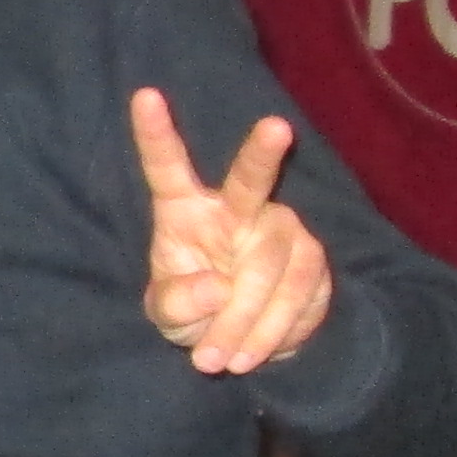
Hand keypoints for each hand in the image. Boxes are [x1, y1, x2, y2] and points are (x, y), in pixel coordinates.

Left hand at [130, 87, 333, 375]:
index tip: (144, 95)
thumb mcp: (168, 316)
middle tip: (277, 127)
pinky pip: (296, 296)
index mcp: (185, 209)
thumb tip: (217, 288)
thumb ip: (176, 303)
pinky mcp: (312, 258)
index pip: (167, 168)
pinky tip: (251, 353)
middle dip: (263, 152)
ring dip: (242, 324)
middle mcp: (236, 208)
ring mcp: (279, 227)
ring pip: (267, 270)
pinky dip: (270, 333)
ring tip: (220, 360)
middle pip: (250, 179)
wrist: (249, 342)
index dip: (156, 134)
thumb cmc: (195, 310)